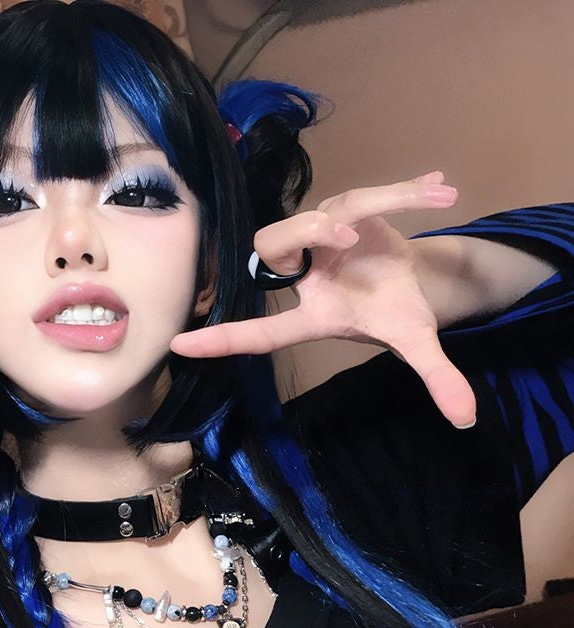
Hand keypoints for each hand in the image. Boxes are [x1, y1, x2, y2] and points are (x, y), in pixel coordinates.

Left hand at [169, 172, 476, 427]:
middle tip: (350, 234)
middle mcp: (304, 273)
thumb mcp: (414, 340)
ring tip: (434, 199)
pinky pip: (362, 195)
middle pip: (271, 248)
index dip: (221, 339)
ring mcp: (317, 237)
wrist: (404, 275)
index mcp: (312, 313)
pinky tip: (443, 189)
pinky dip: (405, 192)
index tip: (177, 347)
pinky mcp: (339, 208)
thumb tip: (468, 420)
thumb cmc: (392, 311)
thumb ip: (436, 377)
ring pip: (315, 212)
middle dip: (306, 235)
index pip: (258, 331)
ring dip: (371, 205)